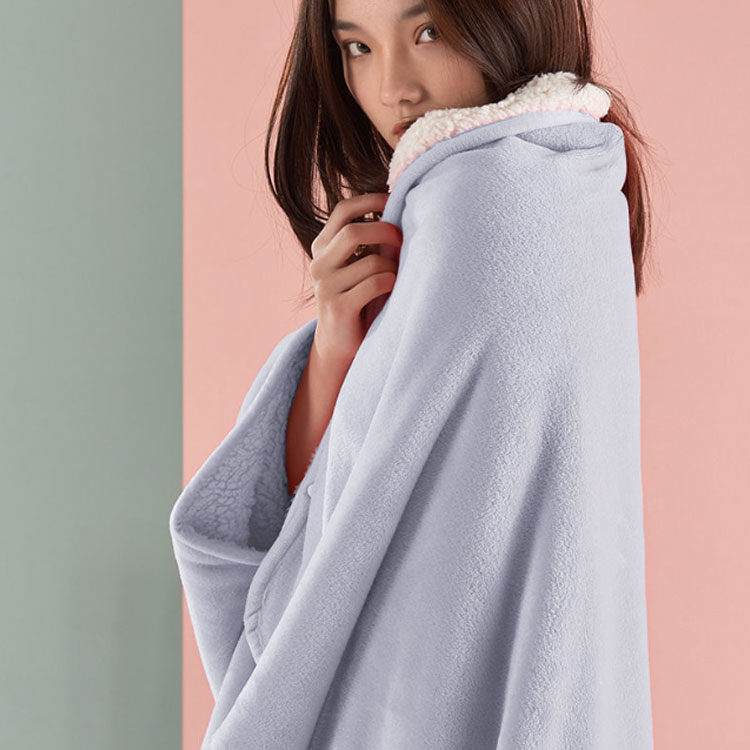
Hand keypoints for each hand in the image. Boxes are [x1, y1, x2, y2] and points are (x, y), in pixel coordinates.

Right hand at [309, 192, 401, 364]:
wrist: (339, 344)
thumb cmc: (356, 298)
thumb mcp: (355, 264)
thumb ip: (366, 241)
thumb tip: (397, 208)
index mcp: (321, 247)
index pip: (343, 210)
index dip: (371, 200)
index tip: (393, 201)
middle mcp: (319, 264)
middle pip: (354, 232)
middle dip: (386, 232)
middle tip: (403, 240)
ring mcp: (325, 287)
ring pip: (371, 261)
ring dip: (393, 267)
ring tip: (397, 275)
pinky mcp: (338, 308)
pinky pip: (376, 284)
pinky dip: (391, 283)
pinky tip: (393, 290)